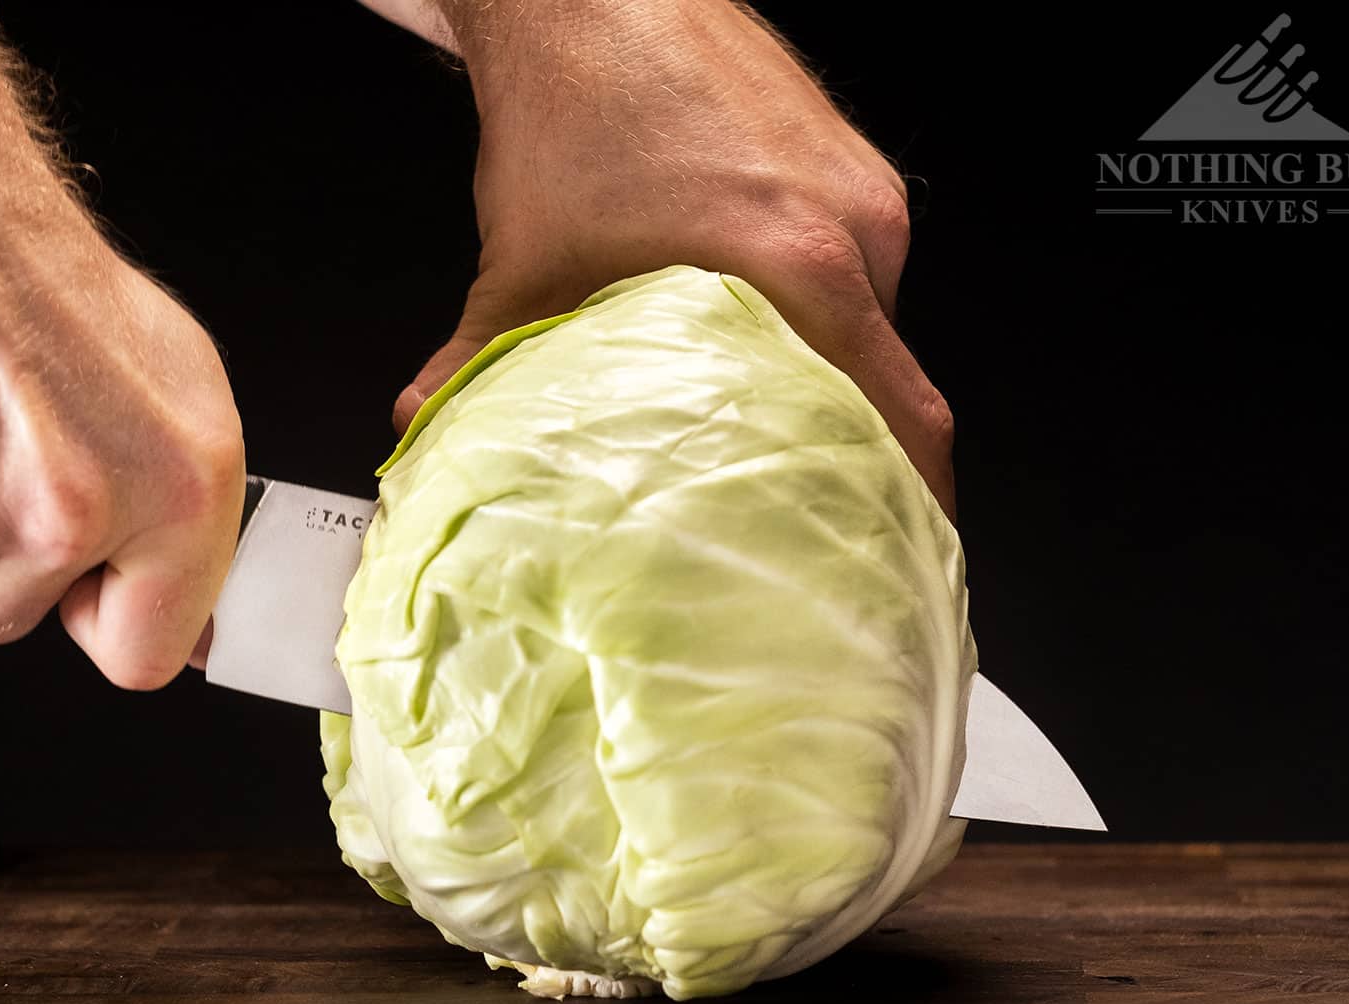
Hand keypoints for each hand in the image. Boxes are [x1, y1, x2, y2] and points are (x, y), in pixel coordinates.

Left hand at [404, 0, 954, 516]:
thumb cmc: (579, 103)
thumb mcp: (525, 266)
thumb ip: (482, 369)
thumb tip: (433, 434)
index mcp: (803, 264)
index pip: (907, 416)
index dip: (915, 503)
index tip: (900, 554)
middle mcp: (853, 224)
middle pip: (894, 380)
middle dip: (862, 458)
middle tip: (815, 516)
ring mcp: (859, 187)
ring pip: (873, 322)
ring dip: (833, 380)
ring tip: (771, 426)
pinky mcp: (848, 162)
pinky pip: (858, 265)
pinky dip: (821, 313)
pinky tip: (757, 334)